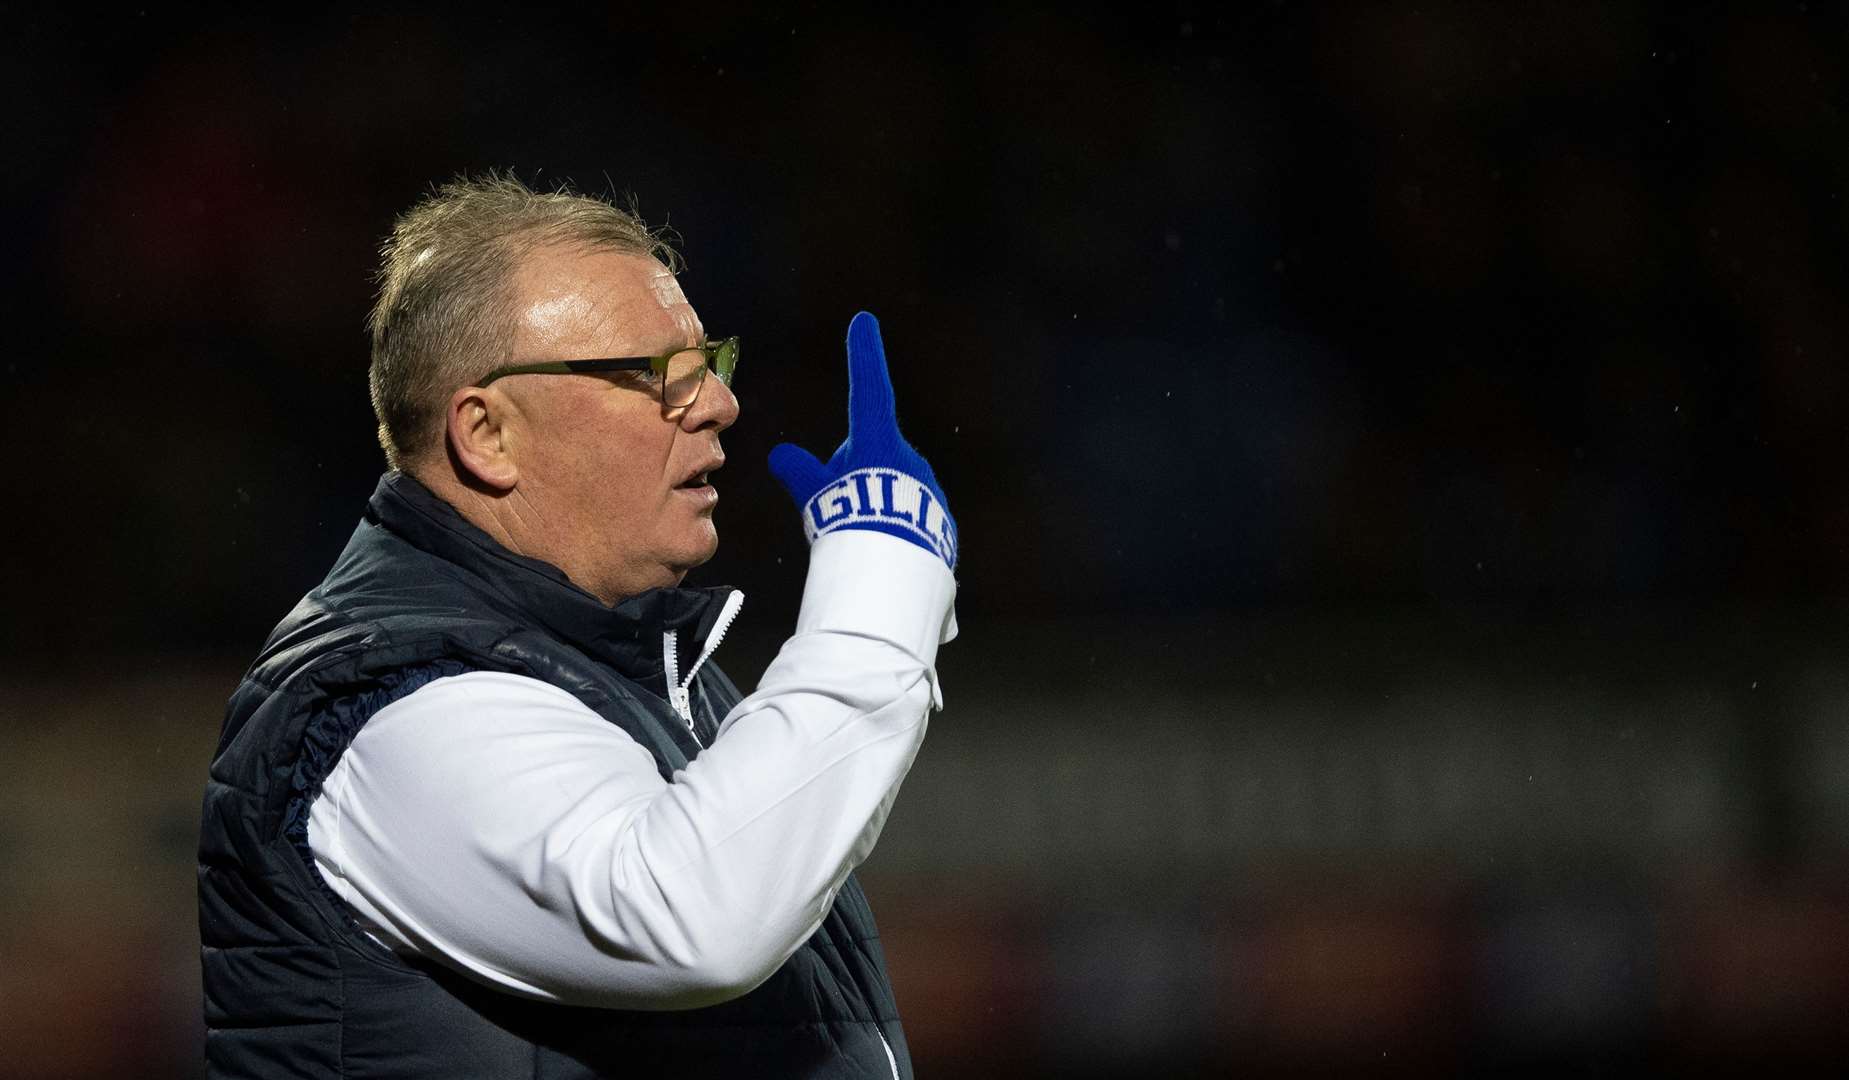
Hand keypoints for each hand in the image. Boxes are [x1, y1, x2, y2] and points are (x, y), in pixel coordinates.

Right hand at [768, 312, 956, 568]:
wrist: (897, 572)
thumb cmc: (851, 525)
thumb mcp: (815, 496)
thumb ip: (800, 472)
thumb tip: (782, 455)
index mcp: (878, 442)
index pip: (868, 388)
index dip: (864, 355)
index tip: (864, 321)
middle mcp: (910, 457)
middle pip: (872, 458)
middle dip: (855, 477)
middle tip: (838, 511)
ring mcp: (928, 488)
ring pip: (893, 489)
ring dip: (876, 506)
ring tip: (861, 539)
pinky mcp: (940, 520)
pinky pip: (911, 518)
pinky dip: (896, 530)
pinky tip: (884, 552)